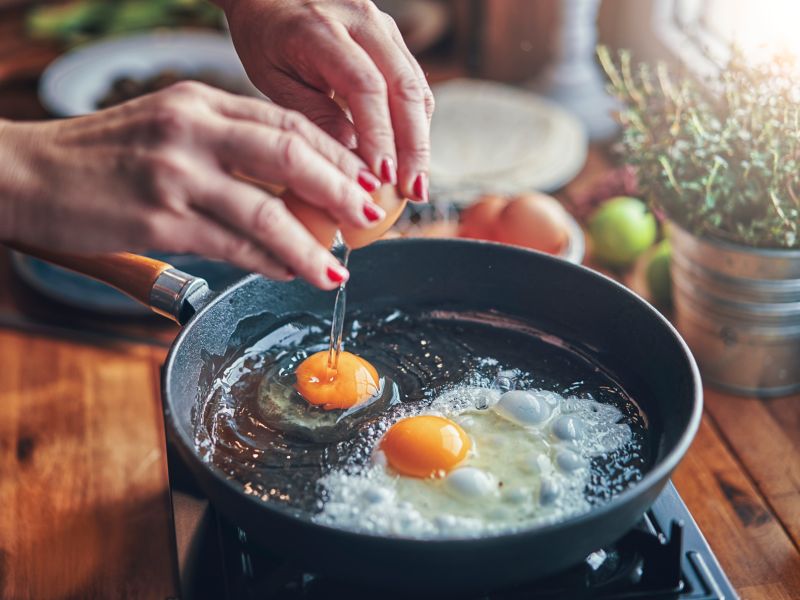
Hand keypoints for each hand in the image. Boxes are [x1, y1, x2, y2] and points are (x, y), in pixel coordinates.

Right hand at [0, 82, 387, 289]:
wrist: (27, 175)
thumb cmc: (103, 156)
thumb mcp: (168, 128)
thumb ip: (226, 144)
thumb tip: (290, 184)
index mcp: (199, 102)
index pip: (286, 122)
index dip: (334, 154)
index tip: (362, 179)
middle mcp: (192, 130)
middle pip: (290, 154)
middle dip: (341, 189)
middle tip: (369, 216)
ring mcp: (176, 175)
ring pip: (268, 210)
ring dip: (311, 245)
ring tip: (337, 268)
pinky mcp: (160, 220)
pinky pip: (233, 245)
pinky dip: (269, 261)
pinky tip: (289, 272)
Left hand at [222, 0, 434, 201]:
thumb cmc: (265, 38)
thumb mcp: (273, 79)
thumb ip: (312, 114)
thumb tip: (353, 159)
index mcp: (321, 29)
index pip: (365, 86)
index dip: (379, 135)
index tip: (382, 178)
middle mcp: (362, 20)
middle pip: (404, 87)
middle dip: (413, 146)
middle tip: (413, 191)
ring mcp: (383, 26)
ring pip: (416, 87)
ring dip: (420, 140)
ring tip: (416, 183)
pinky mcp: (392, 39)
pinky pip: (414, 84)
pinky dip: (415, 124)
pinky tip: (409, 158)